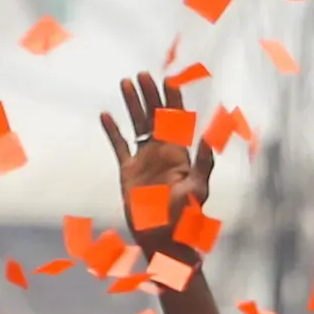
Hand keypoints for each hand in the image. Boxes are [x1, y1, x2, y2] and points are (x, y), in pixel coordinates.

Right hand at [97, 70, 215, 261]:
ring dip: (132, 104)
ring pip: (137, 125)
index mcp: (180, 153)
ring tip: (125, 83)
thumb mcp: (198, 190)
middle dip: (150, 94)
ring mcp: (144, 160)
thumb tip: (207, 139)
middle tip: (143, 74)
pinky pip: (119, 146)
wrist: (164, 240)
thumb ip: (202, 165)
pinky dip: (112, 131)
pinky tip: (105, 114)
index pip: (177, 119)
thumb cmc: (186, 219)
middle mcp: (162, 152)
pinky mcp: (128, 171)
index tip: (169, 78)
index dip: (174, 99)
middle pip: (156, 115)